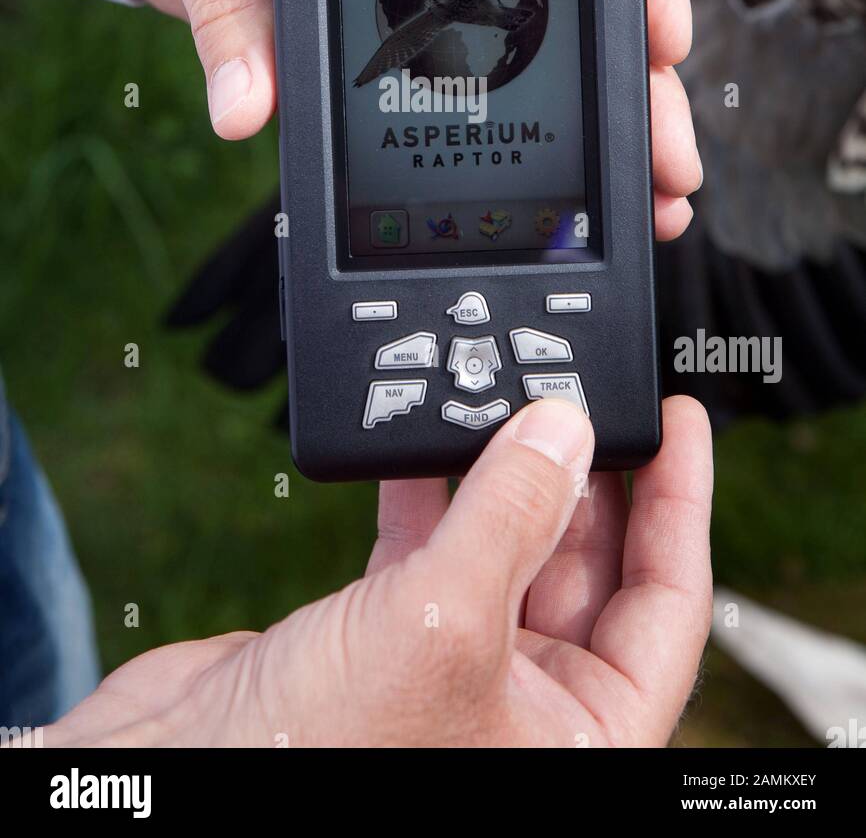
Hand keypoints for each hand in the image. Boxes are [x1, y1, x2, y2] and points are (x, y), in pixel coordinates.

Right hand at [42, 396, 711, 747]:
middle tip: (581, 393)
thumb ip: (511, 515)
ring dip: (505, 469)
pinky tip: (425, 435)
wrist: (174, 772)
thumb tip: (564, 431)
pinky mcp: (384, 629)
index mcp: (579, 736)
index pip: (667, 605)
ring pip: (508, 542)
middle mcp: (525, 702)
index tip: (679, 425)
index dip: (680, 506)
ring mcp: (453, 663)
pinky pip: (433, 540)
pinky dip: (430, 484)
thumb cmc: (313, 760)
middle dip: (584, 474)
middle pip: (588, 564)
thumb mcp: (444, 623)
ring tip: (510, 397)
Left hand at [110, 0, 700, 234]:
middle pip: (594, 9)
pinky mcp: (432, 51)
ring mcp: (459, 0)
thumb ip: (234, 20)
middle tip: (672, 165)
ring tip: (654, 200)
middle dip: (646, 91)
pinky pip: (512, 94)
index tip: (665, 43)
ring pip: (570, 62)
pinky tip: (589, 194)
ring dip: (619, 130)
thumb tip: (247, 112)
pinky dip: (558, 145)